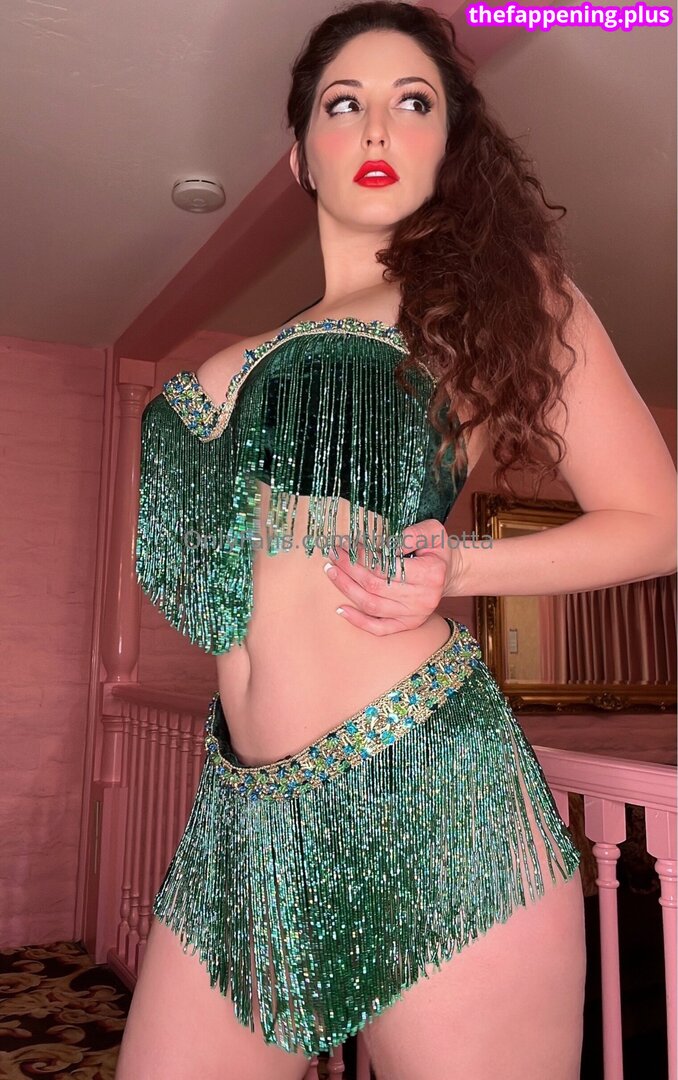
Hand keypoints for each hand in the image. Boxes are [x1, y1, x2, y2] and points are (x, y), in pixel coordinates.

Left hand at [322, 518, 462, 635]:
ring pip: (372, 606)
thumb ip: (410, 535)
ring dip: (347, 588)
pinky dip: (357, 621)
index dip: (362, 556)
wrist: (448, 572)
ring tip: (332, 571)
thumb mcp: (431, 532)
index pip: (386, 567)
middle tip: (334, 555)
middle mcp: (423, 598)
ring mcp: (414, 615)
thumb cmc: (437, 549)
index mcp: (430, 573)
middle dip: (349, 569)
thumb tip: (382, 545)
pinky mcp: (407, 625)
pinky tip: (340, 608)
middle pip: (375, 586)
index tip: (347, 545)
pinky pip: (379, 628)